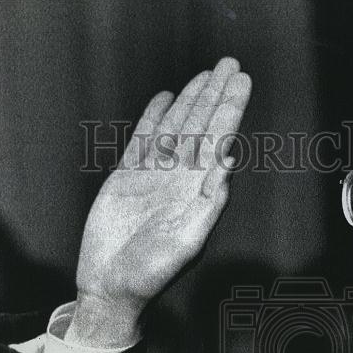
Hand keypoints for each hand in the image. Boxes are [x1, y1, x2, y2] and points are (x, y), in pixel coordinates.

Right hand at [66, 57, 251, 346]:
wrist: (111, 287)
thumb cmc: (151, 274)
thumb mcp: (186, 244)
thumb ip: (208, 206)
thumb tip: (226, 167)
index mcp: (198, 192)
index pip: (219, 141)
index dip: (230, 111)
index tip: (242, 83)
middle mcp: (180, 180)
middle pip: (201, 127)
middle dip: (216, 96)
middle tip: (230, 64)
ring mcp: (153, 178)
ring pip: (176, 129)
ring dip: (191, 101)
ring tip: (205, 75)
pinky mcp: (127, 179)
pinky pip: (144, 141)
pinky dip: (154, 119)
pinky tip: (166, 99)